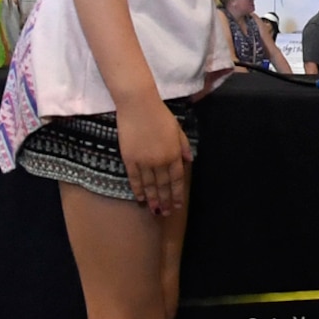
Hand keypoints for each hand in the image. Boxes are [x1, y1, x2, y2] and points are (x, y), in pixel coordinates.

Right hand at [117, 99, 193, 214]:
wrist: (138, 106)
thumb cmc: (160, 115)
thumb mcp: (177, 129)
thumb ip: (184, 146)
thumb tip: (189, 160)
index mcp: (174, 153)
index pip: (177, 179)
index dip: (177, 194)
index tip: (178, 205)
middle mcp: (160, 161)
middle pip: (163, 185)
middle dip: (165, 200)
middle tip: (166, 213)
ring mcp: (144, 161)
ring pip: (149, 185)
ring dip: (153, 199)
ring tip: (155, 210)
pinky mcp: (129, 158)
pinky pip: (134, 178)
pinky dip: (138, 189)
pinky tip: (141, 198)